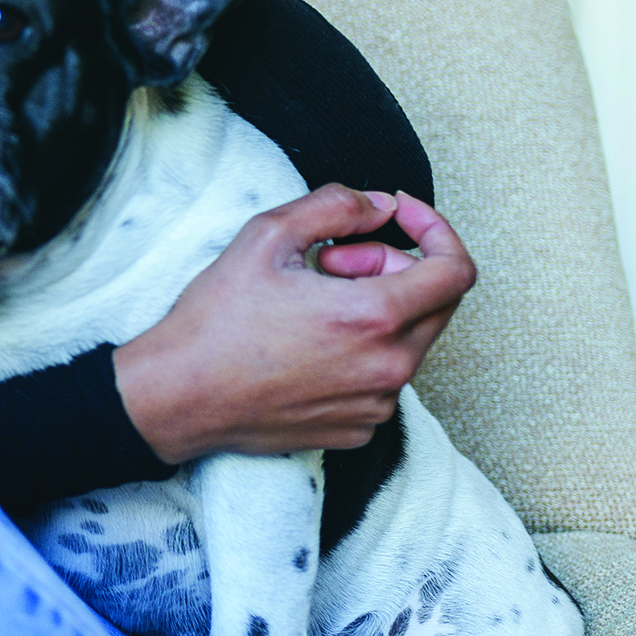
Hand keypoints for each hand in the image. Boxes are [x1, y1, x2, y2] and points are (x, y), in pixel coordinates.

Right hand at [112, 186, 475, 463]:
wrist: (178, 395)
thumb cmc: (216, 321)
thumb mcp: (267, 235)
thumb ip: (336, 206)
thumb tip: (381, 206)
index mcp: (374, 317)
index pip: (456, 271)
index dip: (436, 230)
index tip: (403, 217)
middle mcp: (388, 368)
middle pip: (437, 303)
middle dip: (395, 266)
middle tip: (332, 258)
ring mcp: (376, 405)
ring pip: (409, 340)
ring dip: (377, 309)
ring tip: (312, 303)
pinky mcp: (358, 429)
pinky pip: (383, 378)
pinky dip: (362, 350)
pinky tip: (308, 343)